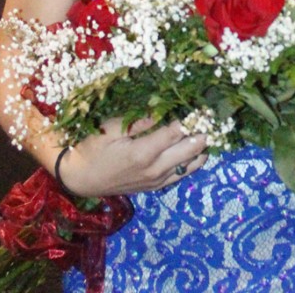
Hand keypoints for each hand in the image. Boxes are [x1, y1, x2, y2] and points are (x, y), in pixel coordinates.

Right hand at [55, 118, 208, 197]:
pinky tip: (200, 153)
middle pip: (188, 150)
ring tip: (213, 132)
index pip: (176, 133)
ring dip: (202, 149)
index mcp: (143, 153)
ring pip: (189, 165)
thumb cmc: (92, 148)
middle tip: (214, 118)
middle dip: (202, 133)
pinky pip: (180, 176)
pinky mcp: (154, 187)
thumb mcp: (112, 129)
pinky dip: (192, 164)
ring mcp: (155, 181)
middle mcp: (154, 170)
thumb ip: (140, 121)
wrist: (80, 179)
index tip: (202, 106)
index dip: (191, 118)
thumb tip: (163, 109)